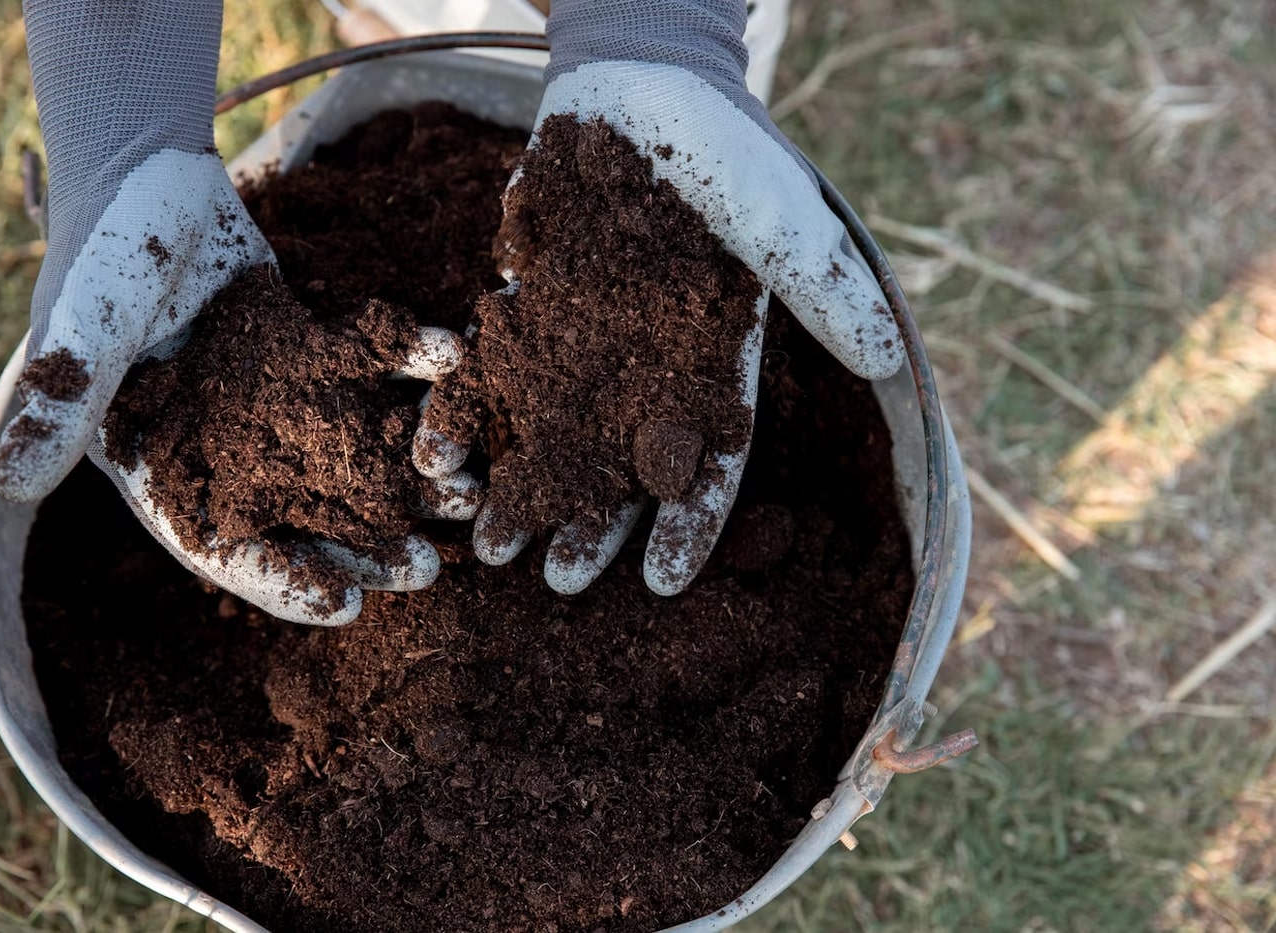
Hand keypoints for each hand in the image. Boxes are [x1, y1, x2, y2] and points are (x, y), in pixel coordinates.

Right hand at [0, 152, 455, 623]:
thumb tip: (9, 485)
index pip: (226, 548)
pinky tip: (460, 373)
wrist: (145, 173)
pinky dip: (416, 371)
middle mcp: (233, 448)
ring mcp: (280, 402)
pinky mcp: (318, 350)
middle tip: (430, 568)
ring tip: (468, 494)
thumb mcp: (81, 331)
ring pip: (353, 454)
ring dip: (410, 475)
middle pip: (307, 517)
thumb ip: (62, 402)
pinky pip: (377, 370)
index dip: (283, 581)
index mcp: (170, 466)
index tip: (346, 607)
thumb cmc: (101, 255)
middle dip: (368, 546)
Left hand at [416, 1, 903, 596]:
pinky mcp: (529, 308)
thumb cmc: (726, 155)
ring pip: (553, 435)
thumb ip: (826, 291)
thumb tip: (890, 359)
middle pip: (620, 469)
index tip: (661, 583)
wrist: (643, 86)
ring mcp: (584, 344)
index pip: (708, 464)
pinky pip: (495, 372)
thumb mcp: (785, 220)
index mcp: (712, 368)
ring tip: (490, 543)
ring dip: (525, 488)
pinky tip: (440, 454)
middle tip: (554, 581)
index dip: (687, 525)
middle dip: (591, 526)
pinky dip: (470, 410)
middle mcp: (647, 372)